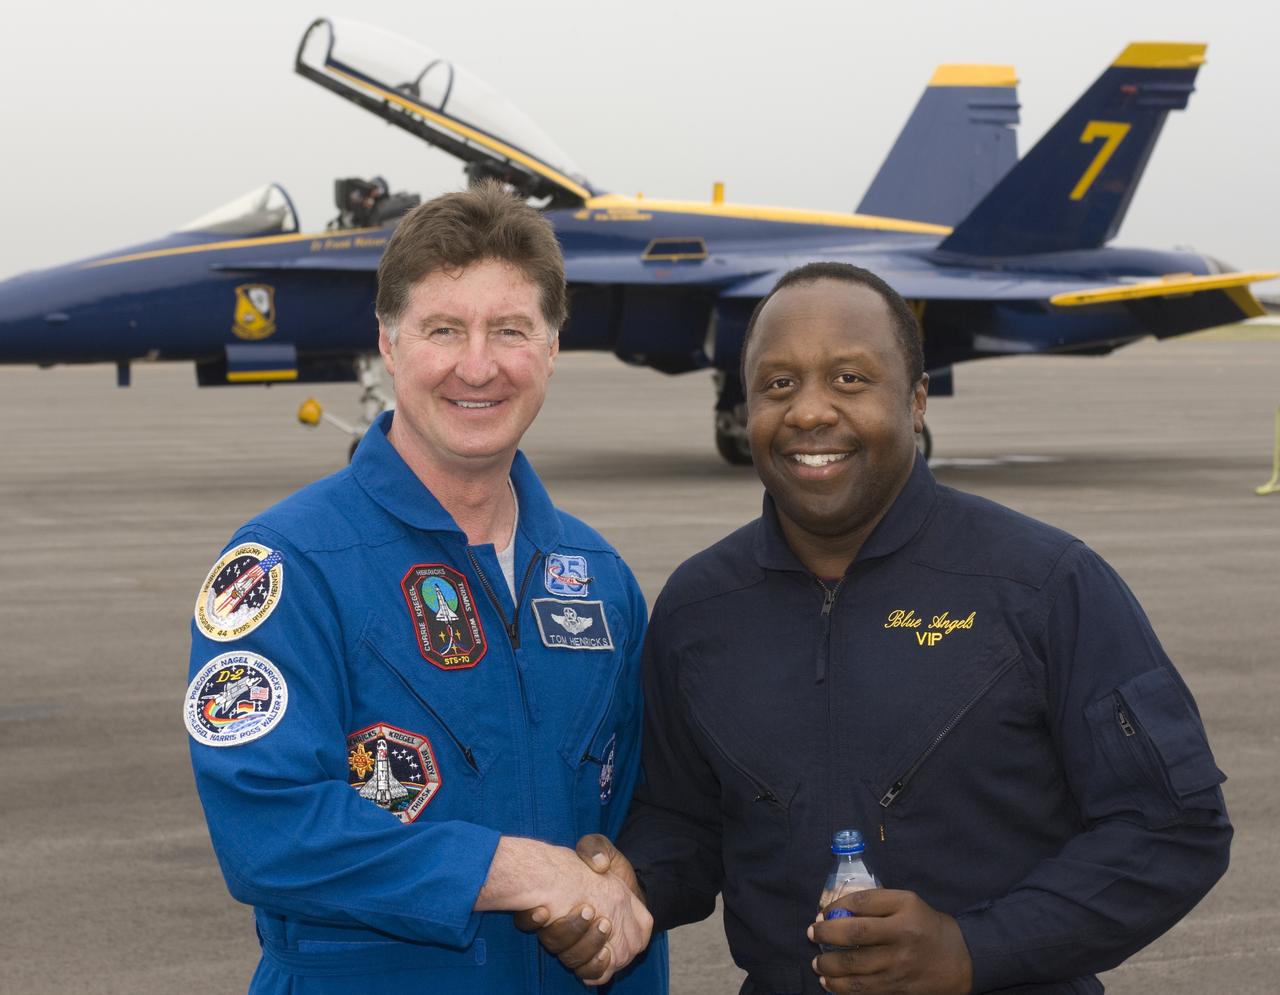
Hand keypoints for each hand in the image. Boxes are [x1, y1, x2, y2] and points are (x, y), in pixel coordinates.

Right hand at [515, 835, 647, 984]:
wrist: (630, 886)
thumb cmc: (607, 866)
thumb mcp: (600, 849)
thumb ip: (595, 849)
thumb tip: (597, 865)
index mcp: (550, 904)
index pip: (526, 919)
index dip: (529, 920)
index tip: (544, 911)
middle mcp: (558, 930)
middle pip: (551, 943)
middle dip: (569, 930)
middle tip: (589, 910)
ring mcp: (577, 946)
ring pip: (571, 960)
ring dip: (587, 946)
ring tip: (605, 925)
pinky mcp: (598, 958)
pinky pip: (590, 975)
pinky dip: (597, 967)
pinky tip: (607, 953)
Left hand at [807, 889, 971, 994]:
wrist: (961, 959)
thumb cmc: (926, 925)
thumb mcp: (906, 902)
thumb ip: (874, 902)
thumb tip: (836, 909)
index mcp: (905, 909)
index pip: (862, 903)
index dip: (835, 907)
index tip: (821, 914)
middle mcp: (902, 937)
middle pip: (855, 935)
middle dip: (826, 935)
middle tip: (812, 934)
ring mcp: (900, 966)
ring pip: (856, 968)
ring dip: (829, 966)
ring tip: (818, 964)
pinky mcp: (899, 989)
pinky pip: (864, 990)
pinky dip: (842, 988)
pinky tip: (830, 983)